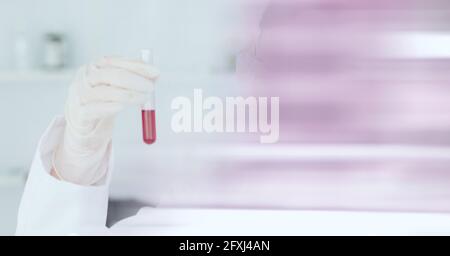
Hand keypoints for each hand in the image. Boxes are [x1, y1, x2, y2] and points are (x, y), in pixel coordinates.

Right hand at [52, 57, 158, 184]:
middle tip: (150, 88)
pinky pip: (93, 109)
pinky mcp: (79, 114)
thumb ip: (135, 79)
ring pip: (103, 92)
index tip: (155, 73)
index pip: (115, 61)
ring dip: (127, 95)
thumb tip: (155, 75)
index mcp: (95, 67)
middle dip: (134, 80)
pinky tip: (120, 107)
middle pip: (109, 75)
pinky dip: (108, 107)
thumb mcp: (117, 87)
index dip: (137, 66)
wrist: (83, 126)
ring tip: (142, 99)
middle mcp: (84, 78)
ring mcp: (79, 95)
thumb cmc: (102, 102)